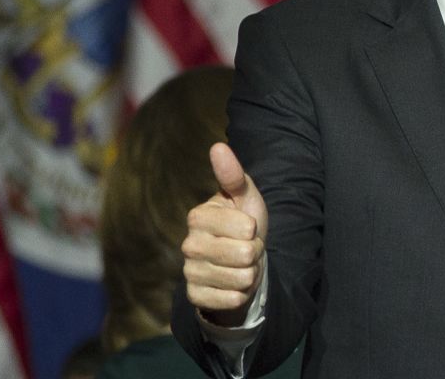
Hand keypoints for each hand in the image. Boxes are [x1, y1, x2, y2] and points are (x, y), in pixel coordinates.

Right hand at [181, 143, 268, 326]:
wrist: (239, 262)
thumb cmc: (243, 223)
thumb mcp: (245, 197)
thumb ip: (233, 175)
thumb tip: (218, 146)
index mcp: (198, 216)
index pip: (246, 228)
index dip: (255, 230)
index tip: (247, 229)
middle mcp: (189, 244)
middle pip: (244, 254)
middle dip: (254, 253)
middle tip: (246, 248)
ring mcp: (190, 272)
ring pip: (241, 278)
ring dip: (249, 273)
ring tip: (241, 265)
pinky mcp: (195, 297)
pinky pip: (231, 299)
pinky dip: (240, 293)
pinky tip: (233, 285)